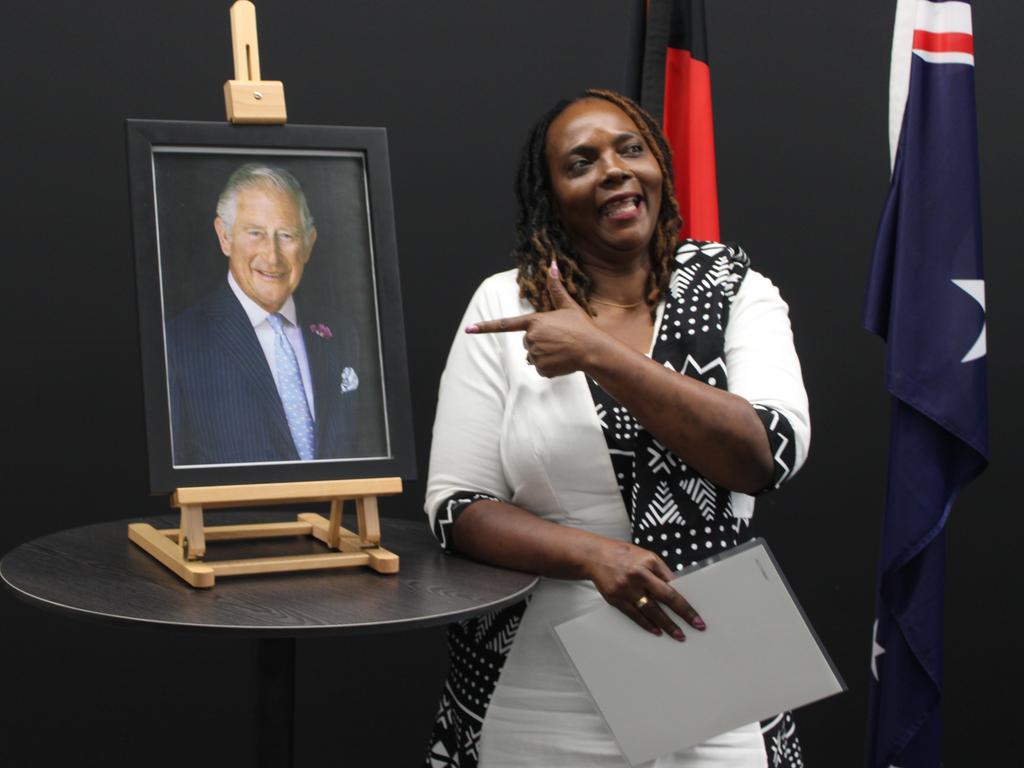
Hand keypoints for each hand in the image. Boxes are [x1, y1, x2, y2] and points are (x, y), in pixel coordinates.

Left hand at [466, 259, 600, 376]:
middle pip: (528, 341)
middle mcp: (531, 338)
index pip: (504, 324)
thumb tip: (552, 263)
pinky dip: (550, 366)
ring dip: (544, 354)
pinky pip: (540, 368)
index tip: (469, 329)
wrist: (593, 349)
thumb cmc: (581, 327)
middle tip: (559, 339)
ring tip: (562, 350)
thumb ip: (555, 287)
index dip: (485, 327)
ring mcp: (535, 354)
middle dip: (540, 341)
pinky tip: (562, 360)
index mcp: (534, 321)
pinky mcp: (541, 369)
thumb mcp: (568, 305)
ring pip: (533, 356)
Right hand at [584, 539, 705, 640]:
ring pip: (650, 611)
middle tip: (695, 627)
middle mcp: (637, 576)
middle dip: (681, 615)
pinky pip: (634, 615)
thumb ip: (661, 572)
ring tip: (678, 634)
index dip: (685, 603)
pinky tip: (657, 631)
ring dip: (666, 625)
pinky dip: (646, 624)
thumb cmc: (624, 555)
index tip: (696, 616)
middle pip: (664, 599)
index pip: (672, 586)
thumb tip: (677, 590)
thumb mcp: (646, 557)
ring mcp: (625, 589)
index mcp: (648, 563)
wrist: (594, 556)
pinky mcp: (615, 599)